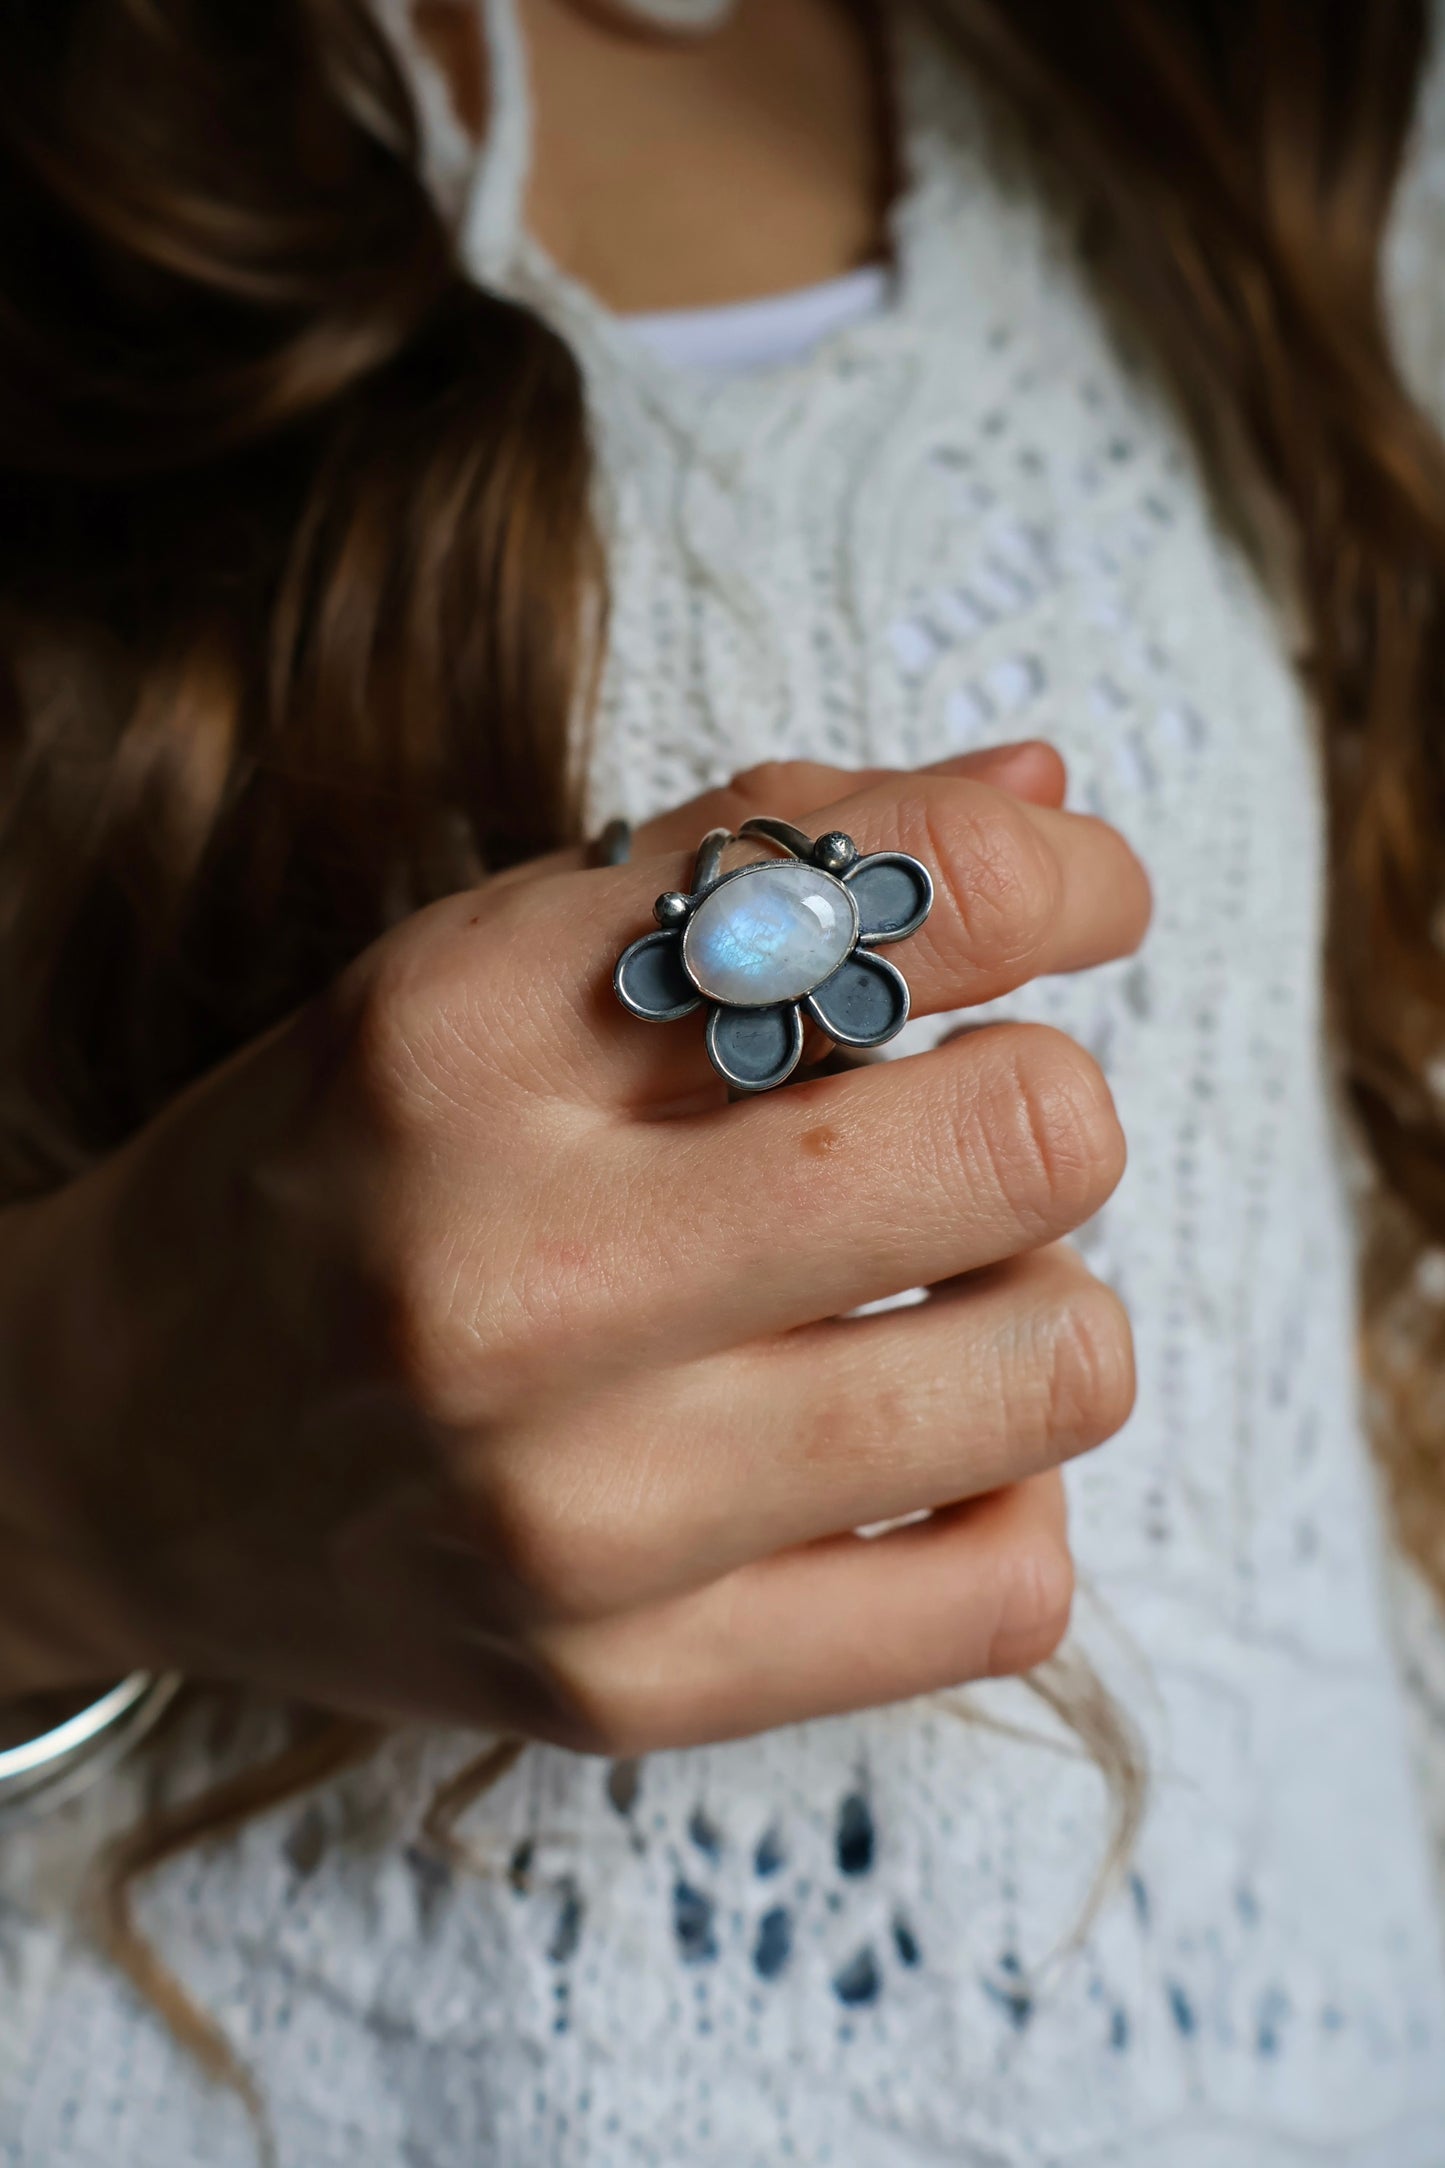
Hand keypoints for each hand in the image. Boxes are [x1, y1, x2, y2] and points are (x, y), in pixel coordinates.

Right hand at [0, 742, 1149, 1749]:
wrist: (118, 1450)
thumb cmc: (343, 1170)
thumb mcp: (485, 962)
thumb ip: (756, 853)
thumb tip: (1047, 788)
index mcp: (462, 1036)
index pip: (881, 902)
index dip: (1051, 872)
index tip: (1075, 893)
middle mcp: (513, 1275)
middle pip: (1024, 1138)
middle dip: (1044, 1098)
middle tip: (964, 1119)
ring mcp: (575, 1514)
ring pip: (1056, 1368)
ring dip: (1042, 1300)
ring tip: (929, 1294)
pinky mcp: (630, 1689)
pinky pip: (1005, 1596)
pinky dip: (1009, 1499)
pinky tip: (912, 1452)